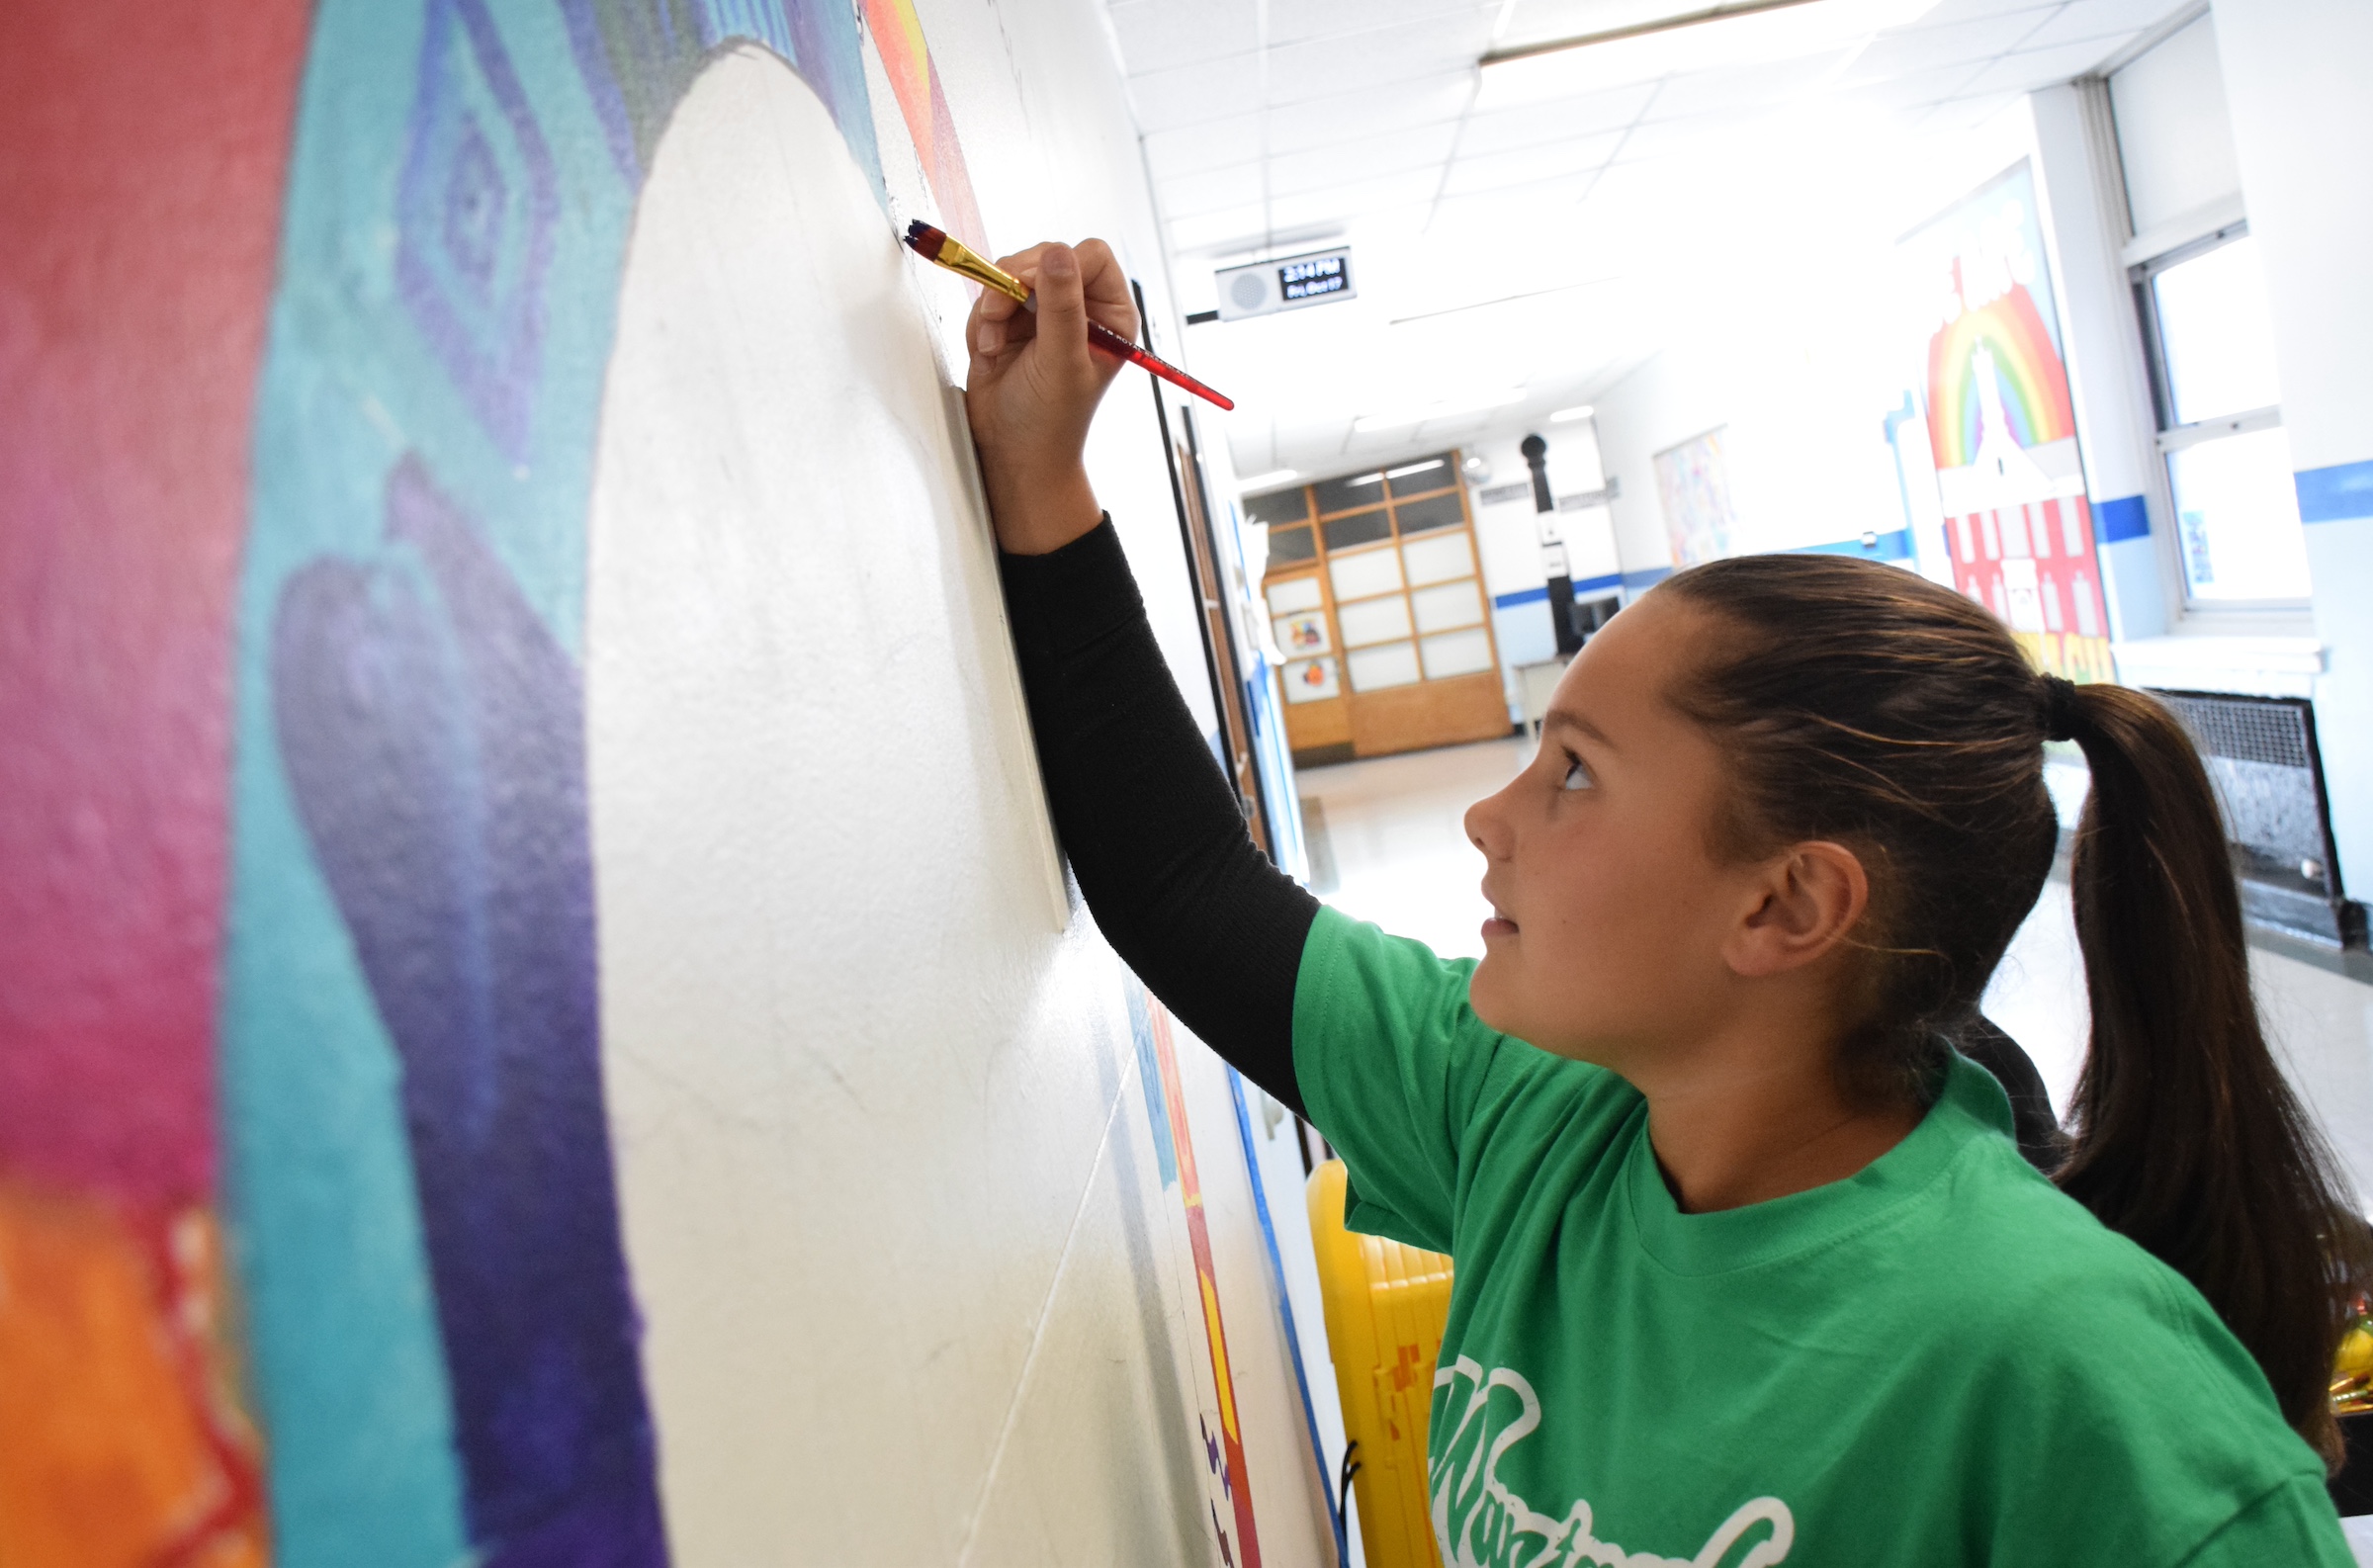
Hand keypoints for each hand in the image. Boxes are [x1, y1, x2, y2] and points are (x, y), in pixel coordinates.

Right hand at [963, 239, 1137, 554]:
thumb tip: (1057, 254)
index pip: (1090, 255)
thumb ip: (1062, 307)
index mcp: (1111, 314)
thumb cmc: (1051, 420)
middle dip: (1015, 284)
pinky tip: (989, 353)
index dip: (1059, 264)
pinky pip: (988, 296)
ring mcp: (1043, 312)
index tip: (1032, 287)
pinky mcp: (1011, 320)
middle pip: (1044, 256)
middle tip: (1001, 314)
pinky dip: (981, 322)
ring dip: (994, 306)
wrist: (1014, 452)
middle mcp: (1080, 307)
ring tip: (994, 345)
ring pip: (1010, 272)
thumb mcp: (1061, 362)